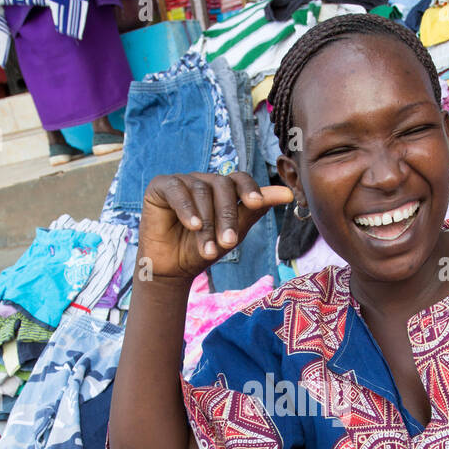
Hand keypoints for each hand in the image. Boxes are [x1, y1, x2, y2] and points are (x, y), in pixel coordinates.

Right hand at [137, 172, 292, 284]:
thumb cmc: (202, 250)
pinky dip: (186, 208)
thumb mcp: (232, 232)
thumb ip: (255, 210)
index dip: (249, 188)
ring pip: (201, 192)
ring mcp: (182, 181)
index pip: (240, 179)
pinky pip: (177, 190)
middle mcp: (203, 181)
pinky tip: (192, 225)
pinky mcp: (161, 186)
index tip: (257, 202)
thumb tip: (287, 192)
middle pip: (222, 186)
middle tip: (229, 243)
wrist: (172, 269)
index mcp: (223, 189)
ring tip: (207, 249)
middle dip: (227, 216)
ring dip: (206, 223)